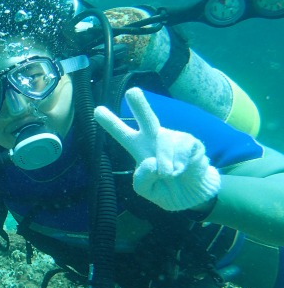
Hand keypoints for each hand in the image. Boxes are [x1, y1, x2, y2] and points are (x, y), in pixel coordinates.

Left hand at [94, 87, 220, 211]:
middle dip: (140, 105)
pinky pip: (183, 148)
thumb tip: (152, 162)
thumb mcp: (146, 190)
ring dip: (165, 162)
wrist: (192, 195)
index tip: (97, 110)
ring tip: (168, 174)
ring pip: (165, 141)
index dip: (110, 122)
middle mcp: (155, 138)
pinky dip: (180, 163)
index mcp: (138, 148)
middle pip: (147, 118)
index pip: (122, 133)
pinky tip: (182, 170)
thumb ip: (142, 179)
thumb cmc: (166, 189)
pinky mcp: (191, 142)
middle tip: (132, 92)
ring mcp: (173, 138)